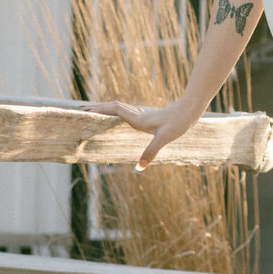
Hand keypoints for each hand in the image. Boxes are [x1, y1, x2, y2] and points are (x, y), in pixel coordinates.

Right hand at [83, 98, 198, 169]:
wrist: (190, 110)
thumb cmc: (178, 123)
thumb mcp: (164, 139)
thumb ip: (150, 152)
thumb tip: (138, 167)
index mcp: (137, 119)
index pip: (114, 110)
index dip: (100, 110)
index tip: (85, 111)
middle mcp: (137, 115)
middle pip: (113, 106)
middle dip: (98, 107)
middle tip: (82, 109)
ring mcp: (142, 114)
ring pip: (120, 108)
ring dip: (106, 108)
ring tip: (95, 111)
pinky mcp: (148, 116)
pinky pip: (127, 111)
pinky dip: (117, 111)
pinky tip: (119, 117)